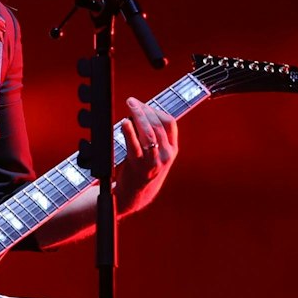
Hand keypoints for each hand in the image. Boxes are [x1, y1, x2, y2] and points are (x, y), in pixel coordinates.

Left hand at [115, 95, 177, 213]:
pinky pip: (136, 146)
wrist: (134, 195)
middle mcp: (166, 155)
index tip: (142, 104)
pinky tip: (125, 123)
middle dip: (144, 110)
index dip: (156, 110)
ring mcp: (155, 161)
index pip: (170, 123)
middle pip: (158, 125)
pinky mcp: (140, 166)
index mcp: (172, 150)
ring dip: (139, 116)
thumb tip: (137, 112)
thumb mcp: (154, 154)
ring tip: (129, 107)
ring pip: (150, 133)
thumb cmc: (141, 170)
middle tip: (131, 101)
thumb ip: (151, 136)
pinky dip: (130, 132)